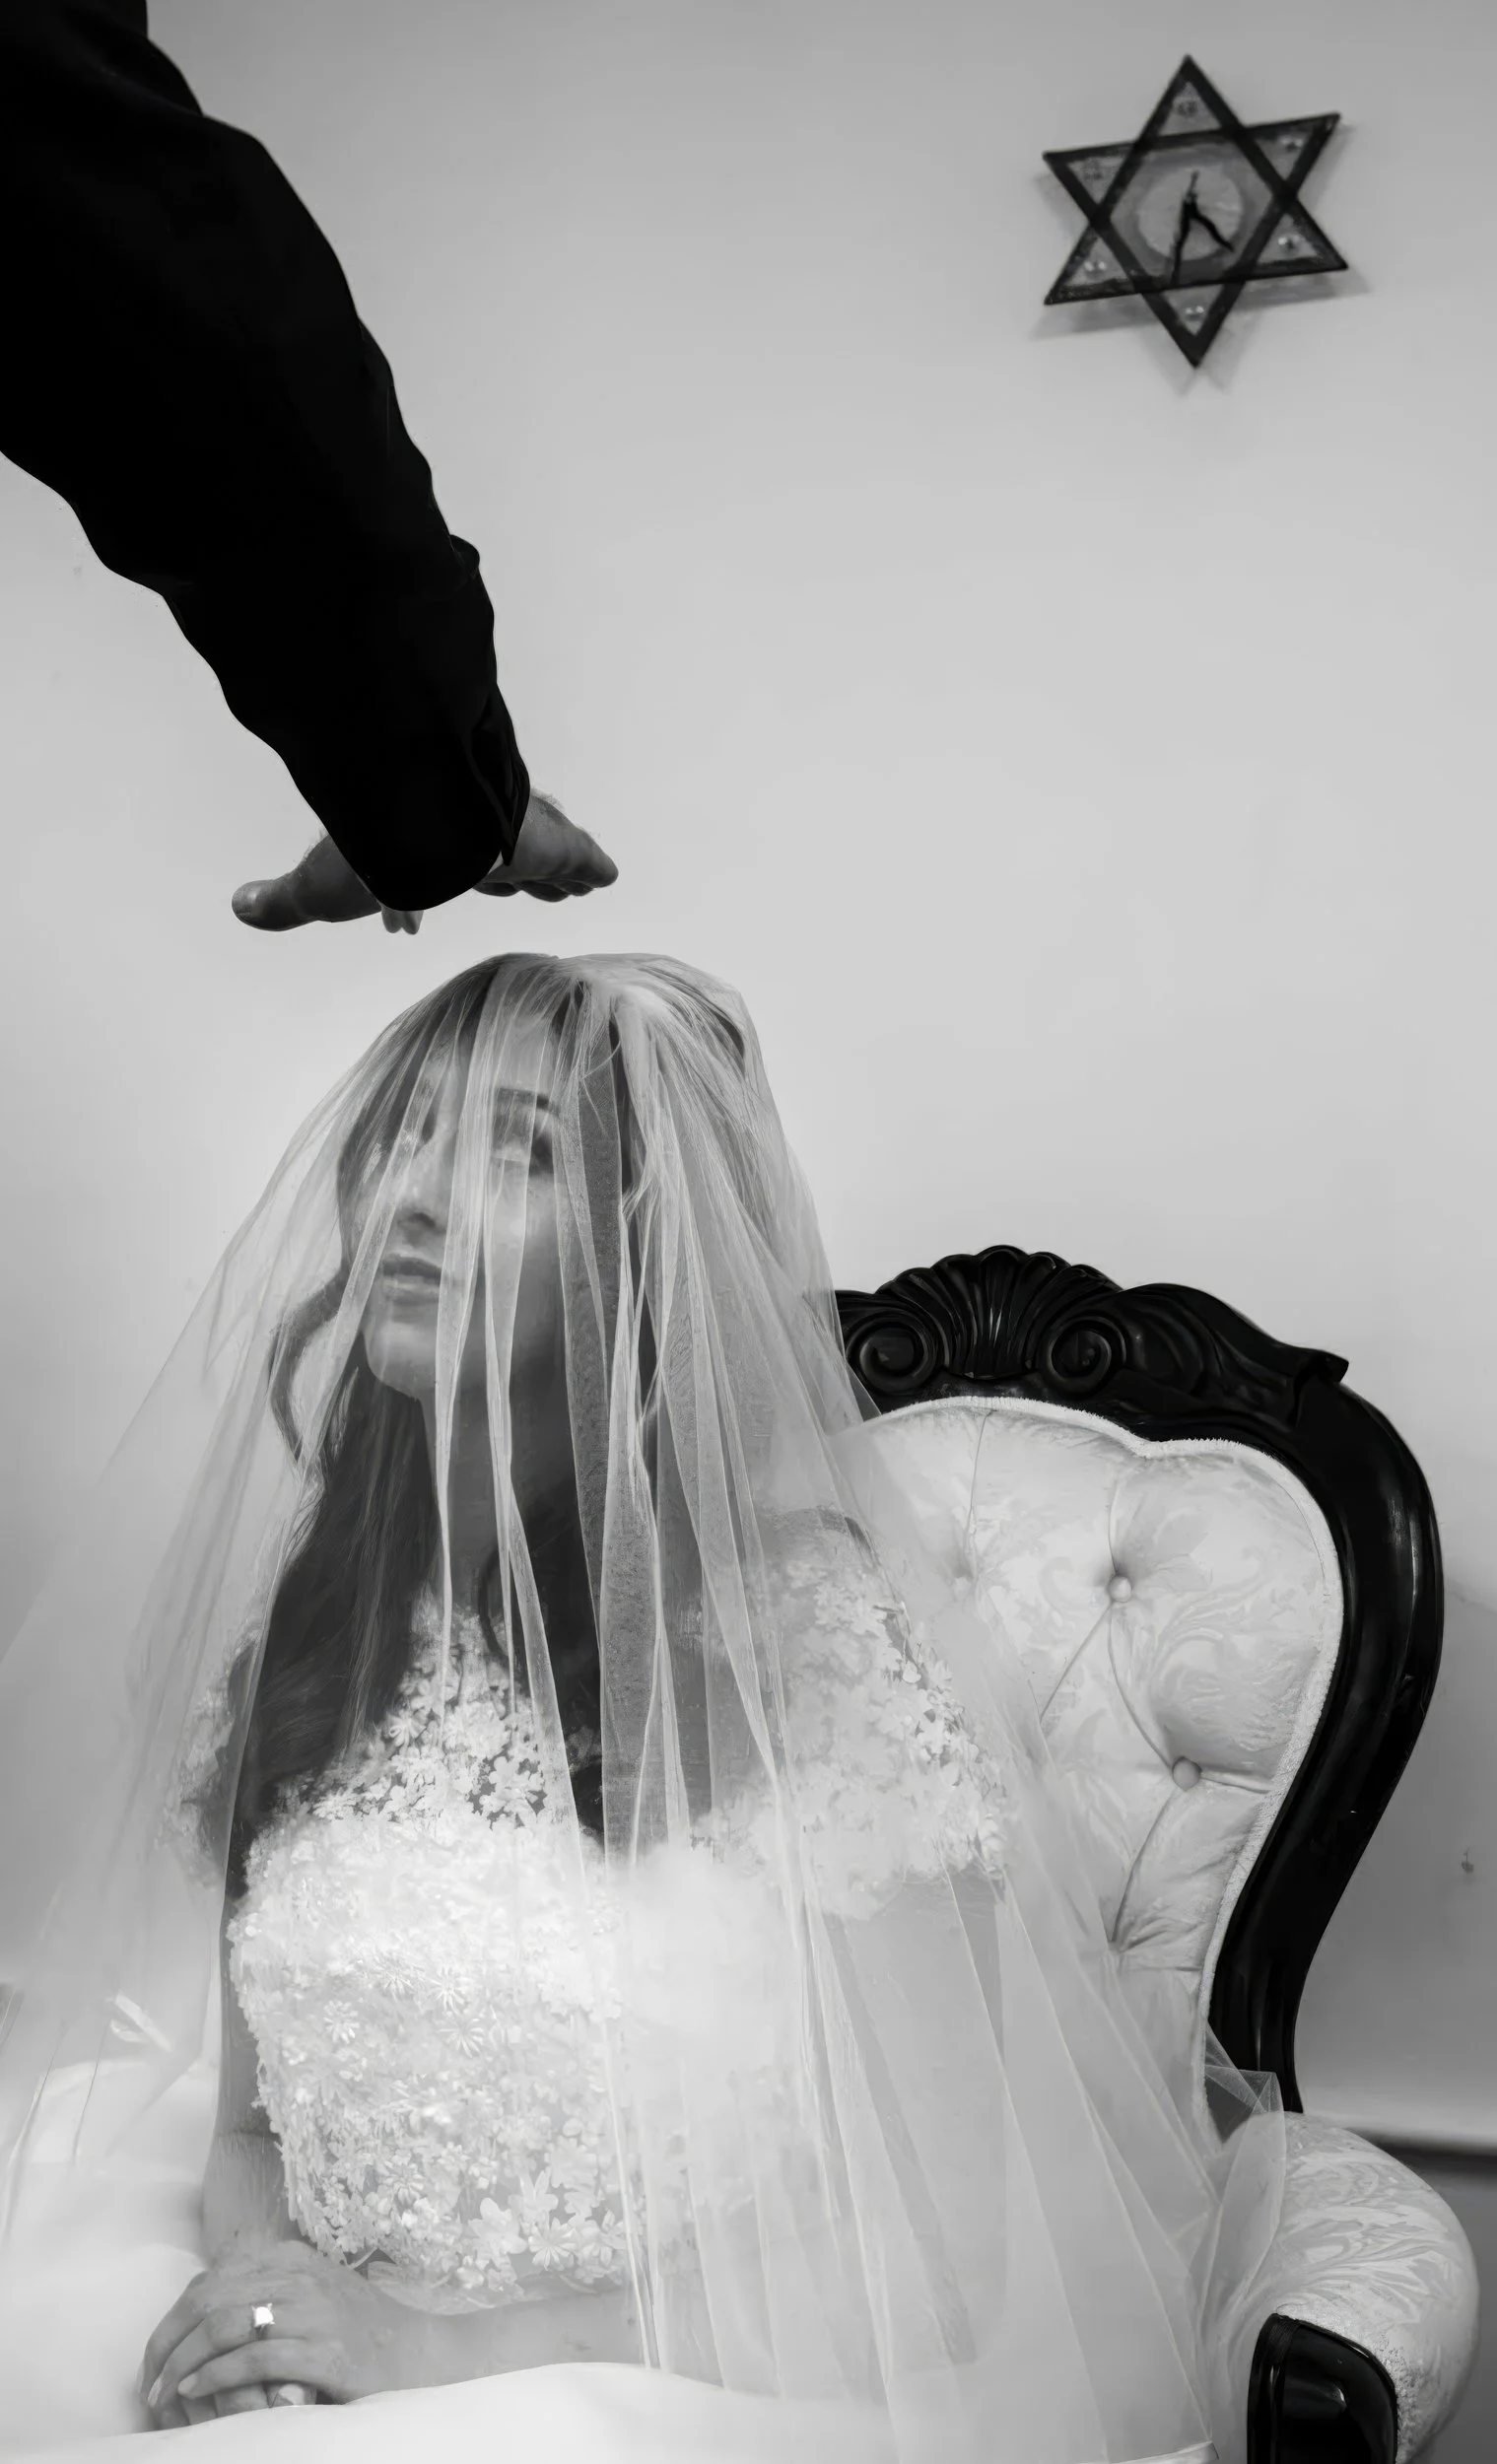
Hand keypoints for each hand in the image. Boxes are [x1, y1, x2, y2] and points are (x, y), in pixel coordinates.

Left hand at [139, 2240, 412, 2421]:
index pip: (211, 2279)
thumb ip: (267, 2290)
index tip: (154, 2354)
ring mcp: (316, 2314)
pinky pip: (256, 2357)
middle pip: (210, 2299)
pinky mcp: (327, 2354)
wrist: (422, 2353)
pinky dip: (216, 2373)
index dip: (173, 2318)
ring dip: (184, 2359)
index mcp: (292, 2259)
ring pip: (226, 2324)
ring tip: (163, 2390)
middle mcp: (301, 2278)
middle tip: (148, 2379)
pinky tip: (196, 2389)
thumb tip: (204, 2305)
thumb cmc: (359, 2329)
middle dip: (168, 2341)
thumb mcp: (312, 2294)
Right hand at [231, 791, 616, 932]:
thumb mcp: (318, 887)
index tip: (414, 918)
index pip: (430, 868)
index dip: (428, 889)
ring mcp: (512, 831)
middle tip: (516, 890)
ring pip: (536, 853)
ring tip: (565, 887)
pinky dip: (588, 865)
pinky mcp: (545, 839)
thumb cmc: (365, 849)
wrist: (409, 816)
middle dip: (503, 875)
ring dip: (548, 872)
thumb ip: (285, 902)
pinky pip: (574, 854)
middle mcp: (469, 832)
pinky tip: (605, 875)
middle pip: (492, 858)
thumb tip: (239, 907)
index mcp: (422, 842)